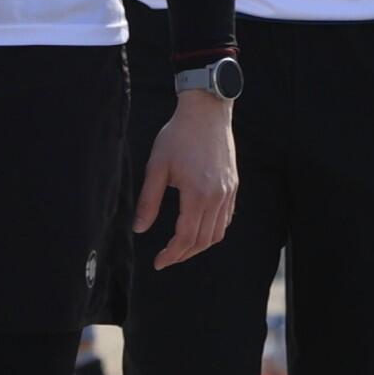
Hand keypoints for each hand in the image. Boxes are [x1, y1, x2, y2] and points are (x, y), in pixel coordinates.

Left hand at [136, 86, 240, 266]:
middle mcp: (217, 197)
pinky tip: (199, 230)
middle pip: (203, 240)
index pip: (186, 237)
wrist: (206, 112)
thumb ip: (148, 201)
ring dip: (199, 246)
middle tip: (166, 259)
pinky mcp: (233, 186)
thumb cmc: (178, 136)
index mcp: (198, 194)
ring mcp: (228, 192)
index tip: (158, 262)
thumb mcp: (156, 167)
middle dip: (184, 254)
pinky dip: (213, 231)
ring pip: (218, 233)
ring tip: (181, 249)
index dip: (171, 254)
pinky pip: (226, 218)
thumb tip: (140, 229)